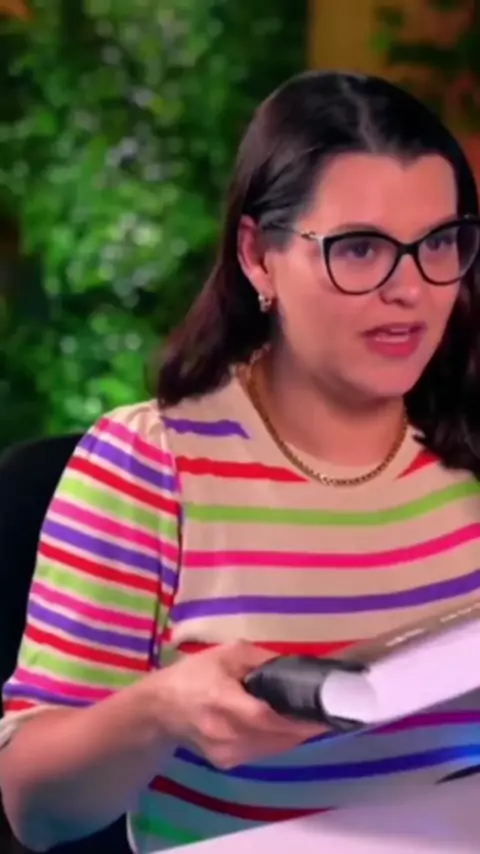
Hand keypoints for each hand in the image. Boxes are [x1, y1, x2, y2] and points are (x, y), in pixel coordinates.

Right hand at [150, 640, 325, 768]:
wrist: (161, 708)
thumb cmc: (195, 673)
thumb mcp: (227, 653)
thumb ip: (261, 659)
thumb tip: (295, 667)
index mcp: (222, 700)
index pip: (265, 717)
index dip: (296, 718)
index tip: (323, 710)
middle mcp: (225, 733)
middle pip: (275, 736)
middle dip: (303, 726)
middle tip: (324, 710)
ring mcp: (226, 752)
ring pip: (273, 748)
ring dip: (293, 734)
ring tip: (308, 716)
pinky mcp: (227, 763)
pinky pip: (263, 753)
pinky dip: (277, 740)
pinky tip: (282, 725)